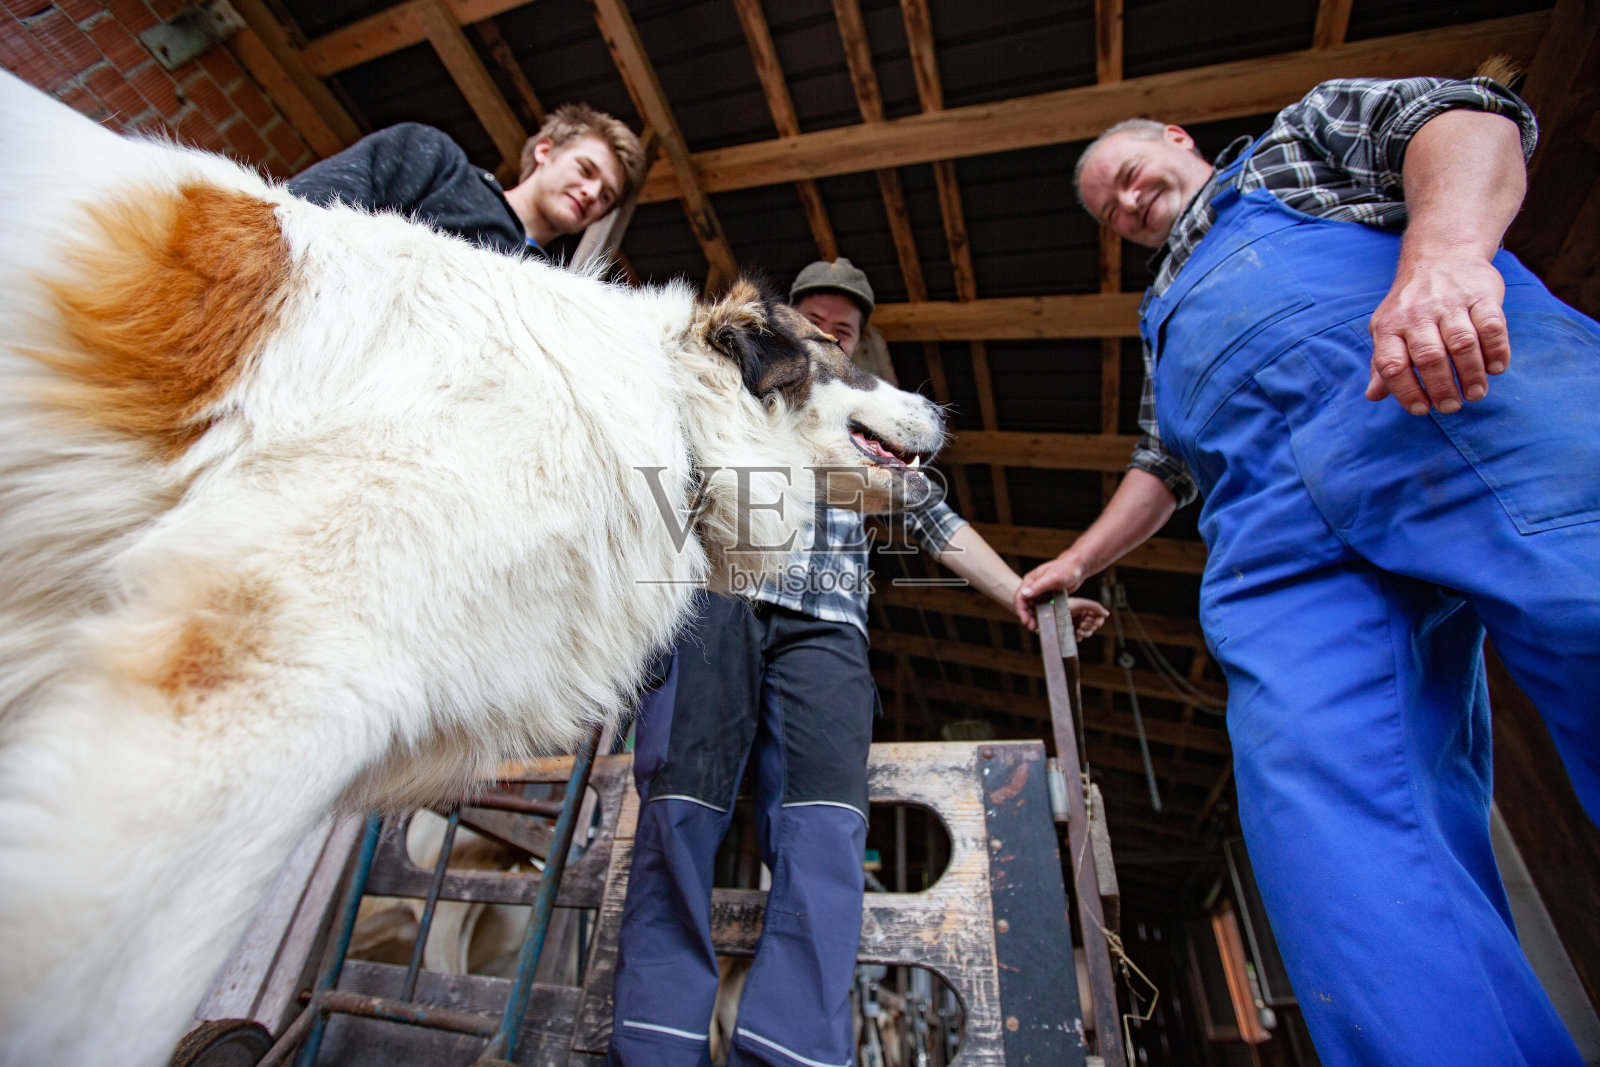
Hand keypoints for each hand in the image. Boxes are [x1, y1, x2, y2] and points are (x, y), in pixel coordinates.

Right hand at [1012, 553, 1087, 632]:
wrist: (1078, 568)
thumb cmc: (1066, 570)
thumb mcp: (1052, 578)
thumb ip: (1038, 587)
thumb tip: (1024, 595)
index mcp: (1030, 581)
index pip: (1019, 597)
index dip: (1021, 610)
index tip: (1025, 621)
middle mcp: (1033, 587)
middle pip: (1025, 604)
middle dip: (1027, 616)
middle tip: (1032, 627)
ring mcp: (1040, 592)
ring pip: (1033, 607)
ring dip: (1033, 617)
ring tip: (1037, 627)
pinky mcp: (1048, 596)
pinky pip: (1042, 607)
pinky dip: (1041, 614)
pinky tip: (1045, 621)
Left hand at [1067, 597, 1109, 640]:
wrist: (1051, 612)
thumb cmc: (1065, 605)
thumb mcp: (1081, 603)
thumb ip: (1095, 607)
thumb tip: (1107, 614)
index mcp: (1086, 610)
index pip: (1099, 618)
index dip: (1099, 621)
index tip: (1096, 623)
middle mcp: (1083, 618)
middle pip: (1094, 627)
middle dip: (1090, 626)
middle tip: (1083, 624)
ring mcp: (1077, 626)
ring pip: (1088, 633)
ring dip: (1086, 632)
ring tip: (1080, 629)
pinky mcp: (1071, 632)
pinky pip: (1080, 638)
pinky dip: (1080, 637)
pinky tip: (1076, 633)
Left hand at [1366, 252, 1509, 414]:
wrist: (1440, 255)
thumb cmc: (1411, 304)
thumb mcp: (1388, 329)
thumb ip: (1383, 363)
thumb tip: (1373, 396)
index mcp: (1390, 326)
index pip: (1392, 364)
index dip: (1406, 391)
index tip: (1422, 410)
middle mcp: (1418, 313)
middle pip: (1429, 357)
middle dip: (1442, 387)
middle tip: (1452, 406)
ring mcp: (1450, 302)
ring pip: (1462, 343)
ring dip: (1471, 374)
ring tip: (1475, 394)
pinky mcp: (1481, 294)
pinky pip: (1491, 325)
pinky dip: (1497, 350)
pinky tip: (1496, 368)